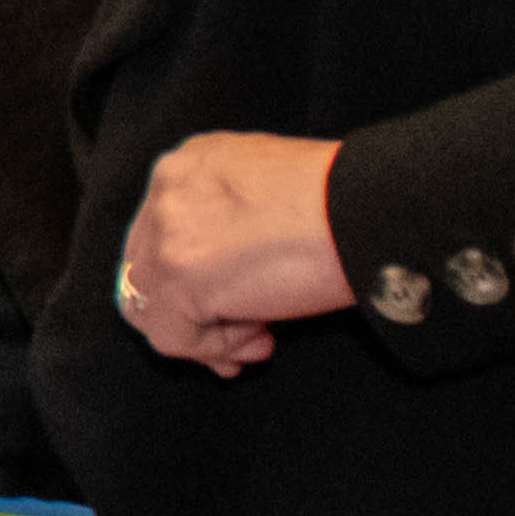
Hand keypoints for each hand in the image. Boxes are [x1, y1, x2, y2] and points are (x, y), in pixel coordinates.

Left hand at [114, 130, 352, 375]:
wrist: (367, 209)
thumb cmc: (339, 202)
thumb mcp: (265, 190)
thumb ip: (227, 220)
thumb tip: (220, 285)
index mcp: (188, 164)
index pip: (160, 234)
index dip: (190, 280)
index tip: (230, 305)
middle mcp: (167, 191)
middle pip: (147, 272)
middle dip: (192, 313)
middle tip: (242, 336)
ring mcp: (167, 234)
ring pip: (153, 308)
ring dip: (207, 336)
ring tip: (257, 340)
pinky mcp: (180, 277)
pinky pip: (173, 337)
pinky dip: (216, 351)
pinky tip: (261, 341)